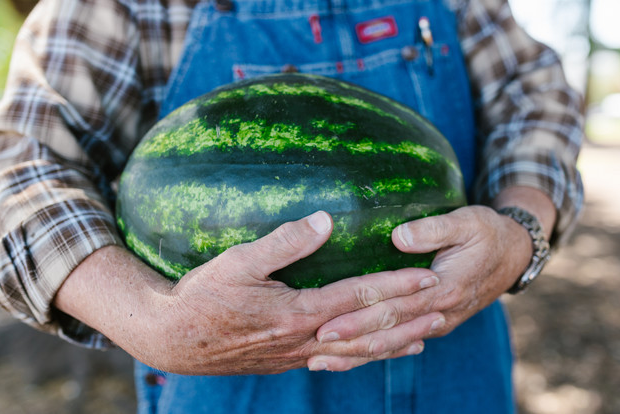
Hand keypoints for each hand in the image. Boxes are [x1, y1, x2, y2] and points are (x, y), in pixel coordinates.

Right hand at [56, 211, 442, 375]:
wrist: (173, 340)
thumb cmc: (202, 296)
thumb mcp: (237, 262)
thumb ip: (284, 242)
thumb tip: (326, 220)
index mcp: (299, 312)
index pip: (361, 297)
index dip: (396, 286)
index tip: (428, 275)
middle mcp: (306, 339)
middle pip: (369, 330)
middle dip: (409, 317)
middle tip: (445, 306)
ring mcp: (299, 355)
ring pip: (359, 352)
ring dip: (395, 342)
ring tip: (428, 333)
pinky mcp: (289, 361)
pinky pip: (339, 361)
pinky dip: (366, 356)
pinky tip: (378, 352)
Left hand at [312, 188, 555, 369]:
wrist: (514, 255)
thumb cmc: (487, 233)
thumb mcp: (467, 221)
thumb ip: (433, 229)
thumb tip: (397, 236)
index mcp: (444, 288)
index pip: (394, 308)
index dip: (360, 317)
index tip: (327, 323)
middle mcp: (440, 313)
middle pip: (388, 332)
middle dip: (350, 342)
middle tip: (313, 349)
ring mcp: (438, 323)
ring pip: (393, 346)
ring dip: (357, 355)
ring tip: (322, 363)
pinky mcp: (434, 324)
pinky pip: (401, 343)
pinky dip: (376, 353)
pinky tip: (352, 359)